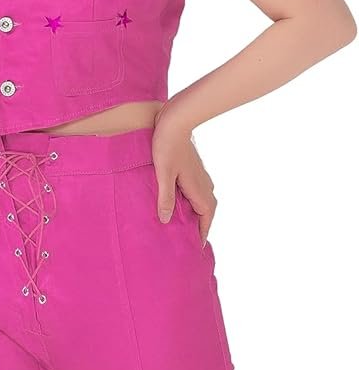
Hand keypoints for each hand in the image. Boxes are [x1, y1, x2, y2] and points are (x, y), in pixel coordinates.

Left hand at [152, 106, 216, 245]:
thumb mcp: (163, 174)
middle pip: (206, 212)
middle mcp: (204, 185)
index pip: (206, 219)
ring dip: (197, 214)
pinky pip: (197, 192)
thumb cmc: (167, 146)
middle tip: (190, 241)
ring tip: (185, 226)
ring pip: (202, 202)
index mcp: (199, 189)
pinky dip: (193, 203)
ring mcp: (201, 177)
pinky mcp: (194, 170)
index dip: (202, 234)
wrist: (175, 121)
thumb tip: (167, 220)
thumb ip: (166, 198)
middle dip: (200, 227)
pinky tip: (181, 204)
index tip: (197, 249)